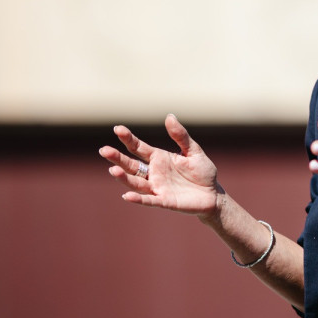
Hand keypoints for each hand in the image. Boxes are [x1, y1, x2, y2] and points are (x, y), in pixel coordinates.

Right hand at [99, 114, 218, 215]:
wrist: (213, 194)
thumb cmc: (203, 171)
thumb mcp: (194, 150)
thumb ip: (181, 136)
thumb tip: (169, 116)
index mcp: (159, 158)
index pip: (138, 147)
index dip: (128, 139)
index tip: (117, 129)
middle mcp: (154, 173)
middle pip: (131, 165)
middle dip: (118, 158)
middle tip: (104, 150)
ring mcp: (157, 188)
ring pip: (136, 183)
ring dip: (124, 178)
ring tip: (113, 170)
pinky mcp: (165, 201)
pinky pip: (149, 200)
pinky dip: (138, 199)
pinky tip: (126, 196)